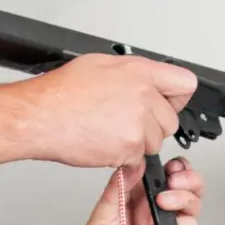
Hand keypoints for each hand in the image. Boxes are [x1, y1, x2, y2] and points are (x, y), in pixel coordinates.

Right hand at [10, 54, 197, 167]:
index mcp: (139, 72)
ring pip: (155, 143)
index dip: (175, 97)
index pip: (185, 84)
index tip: (167, 103)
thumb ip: (132, 74)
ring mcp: (138, 124)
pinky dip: (123, 156)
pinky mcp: (129, 148)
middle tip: (126, 122)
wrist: (39, 117)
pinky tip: (103, 142)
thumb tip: (146, 81)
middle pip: (171, 121)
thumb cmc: (60, 93)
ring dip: (137, 143)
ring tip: (109, 131)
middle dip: (153, 126)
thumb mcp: (99, 65)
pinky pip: (137, 158)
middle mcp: (143, 96)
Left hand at [65, 157, 203, 224]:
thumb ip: (122, 185)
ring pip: (192, 205)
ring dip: (184, 199)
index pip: (163, 174)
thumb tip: (136, 160)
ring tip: (165, 204)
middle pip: (185, 186)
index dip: (173, 167)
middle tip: (174, 182)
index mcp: (135, 197)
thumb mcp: (104, 211)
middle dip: (187, 179)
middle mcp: (152, 211)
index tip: (170, 168)